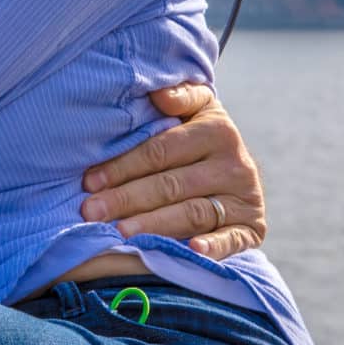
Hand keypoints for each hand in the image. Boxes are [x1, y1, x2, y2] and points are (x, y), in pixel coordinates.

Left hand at [80, 82, 267, 259]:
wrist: (239, 167)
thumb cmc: (200, 136)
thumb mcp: (197, 109)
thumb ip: (180, 97)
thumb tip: (160, 94)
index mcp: (218, 131)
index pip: (161, 151)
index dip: (123, 166)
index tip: (89, 182)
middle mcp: (235, 165)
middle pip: (171, 185)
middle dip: (127, 199)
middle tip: (92, 212)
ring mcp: (245, 198)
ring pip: (193, 213)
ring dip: (154, 225)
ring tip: (120, 234)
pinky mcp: (254, 227)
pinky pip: (233, 239)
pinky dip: (214, 247)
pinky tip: (191, 250)